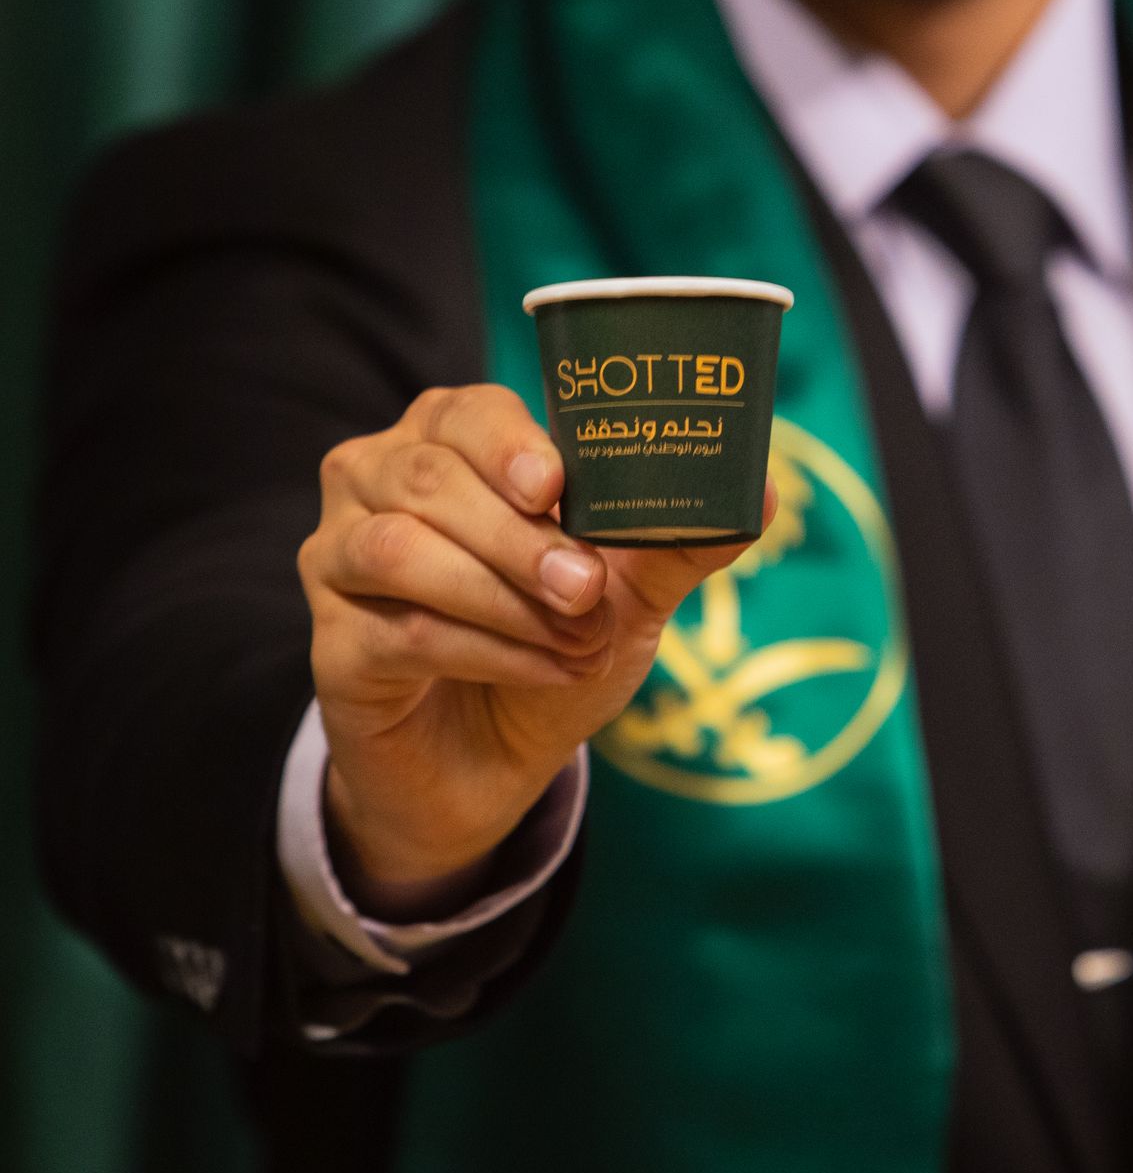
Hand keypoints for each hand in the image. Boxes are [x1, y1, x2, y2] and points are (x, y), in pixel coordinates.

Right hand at [298, 383, 769, 904]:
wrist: (493, 760)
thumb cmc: (556, 642)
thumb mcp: (629, 590)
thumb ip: (681, 539)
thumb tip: (759, 490)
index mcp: (446, 440)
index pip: (465, 412)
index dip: (509, 442)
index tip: (558, 485)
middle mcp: (374, 481)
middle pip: (428, 478)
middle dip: (519, 537)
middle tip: (587, 588)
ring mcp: (336, 559)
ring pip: (400, 550)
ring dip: (502, 596)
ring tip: (577, 637)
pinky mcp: (332, 645)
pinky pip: (399, 632)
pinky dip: (484, 650)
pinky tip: (542, 667)